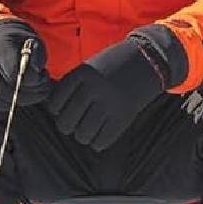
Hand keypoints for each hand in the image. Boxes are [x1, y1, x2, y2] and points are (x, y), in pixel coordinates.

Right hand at [0, 19, 52, 111]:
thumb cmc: (20, 44)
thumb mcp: (33, 42)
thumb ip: (37, 54)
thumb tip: (36, 69)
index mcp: (0, 47)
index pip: (13, 70)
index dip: (31, 78)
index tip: (43, 74)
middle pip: (3, 89)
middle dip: (27, 94)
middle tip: (43, 88)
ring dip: (20, 101)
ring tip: (36, 93)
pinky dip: (10, 104)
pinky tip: (24, 96)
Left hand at [46, 35, 167, 150]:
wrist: (147, 60)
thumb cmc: (113, 64)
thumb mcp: (90, 66)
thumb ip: (74, 85)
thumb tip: (56, 110)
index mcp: (83, 73)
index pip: (55, 102)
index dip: (55, 110)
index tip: (61, 110)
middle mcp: (94, 89)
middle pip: (66, 121)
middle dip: (66, 126)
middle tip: (72, 123)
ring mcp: (109, 104)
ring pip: (82, 134)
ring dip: (82, 135)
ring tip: (87, 129)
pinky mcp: (123, 117)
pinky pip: (101, 141)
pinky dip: (97, 142)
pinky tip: (99, 135)